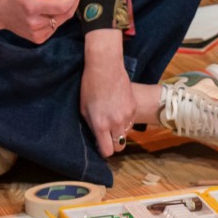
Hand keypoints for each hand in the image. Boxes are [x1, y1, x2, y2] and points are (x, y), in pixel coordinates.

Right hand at [0, 0, 79, 43]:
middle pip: (66, 14)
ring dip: (65, 9)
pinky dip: (57, 18)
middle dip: (73, 1)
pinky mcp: (38, 39)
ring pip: (62, 21)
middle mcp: (35, 23)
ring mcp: (37, 33)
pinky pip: (55, 27)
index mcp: (32, 7)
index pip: (62, 5)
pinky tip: (48, 11)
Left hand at [81, 29, 134, 158]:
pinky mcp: (134, 107)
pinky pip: (130, 121)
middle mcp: (116, 122)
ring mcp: (127, 115)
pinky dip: (125, 120)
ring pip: (125, 133)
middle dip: (113, 143)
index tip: (99, 145)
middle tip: (106, 135)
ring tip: (111, 118)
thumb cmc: (89, 86)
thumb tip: (97, 137)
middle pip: (119, 146)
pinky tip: (117, 108)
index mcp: (101, 125)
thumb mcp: (84, 109)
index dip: (103, 150)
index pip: (108, 151)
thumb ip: (92, 126)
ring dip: (119, 131)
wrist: (105, 67)